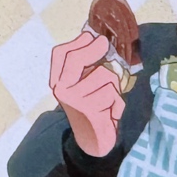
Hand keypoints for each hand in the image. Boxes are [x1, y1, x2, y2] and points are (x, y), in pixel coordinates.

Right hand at [50, 30, 123, 156]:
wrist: (92, 139)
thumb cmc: (92, 108)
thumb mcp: (85, 85)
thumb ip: (87, 65)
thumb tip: (96, 37)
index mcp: (58, 81)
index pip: (60, 54)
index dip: (77, 42)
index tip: (91, 36)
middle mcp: (61, 89)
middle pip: (76, 58)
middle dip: (94, 49)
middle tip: (104, 44)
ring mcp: (74, 100)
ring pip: (104, 75)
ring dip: (114, 85)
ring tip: (110, 98)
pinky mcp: (89, 110)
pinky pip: (112, 93)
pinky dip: (117, 102)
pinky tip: (111, 112)